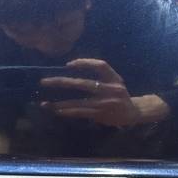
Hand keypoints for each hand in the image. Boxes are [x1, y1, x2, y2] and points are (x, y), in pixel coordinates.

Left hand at [40, 58, 169, 126]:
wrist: (133, 113)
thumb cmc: (120, 95)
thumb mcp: (115, 81)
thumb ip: (100, 77)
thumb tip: (72, 73)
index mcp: (114, 78)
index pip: (101, 65)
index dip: (85, 62)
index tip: (68, 64)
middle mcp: (110, 89)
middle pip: (83, 83)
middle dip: (61, 82)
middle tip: (44, 82)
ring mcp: (105, 103)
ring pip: (78, 102)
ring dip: (60, 103)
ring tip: (45, 103)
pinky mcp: (100, 115)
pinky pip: (81, 113)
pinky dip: (68, 112)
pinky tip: (57, 111)